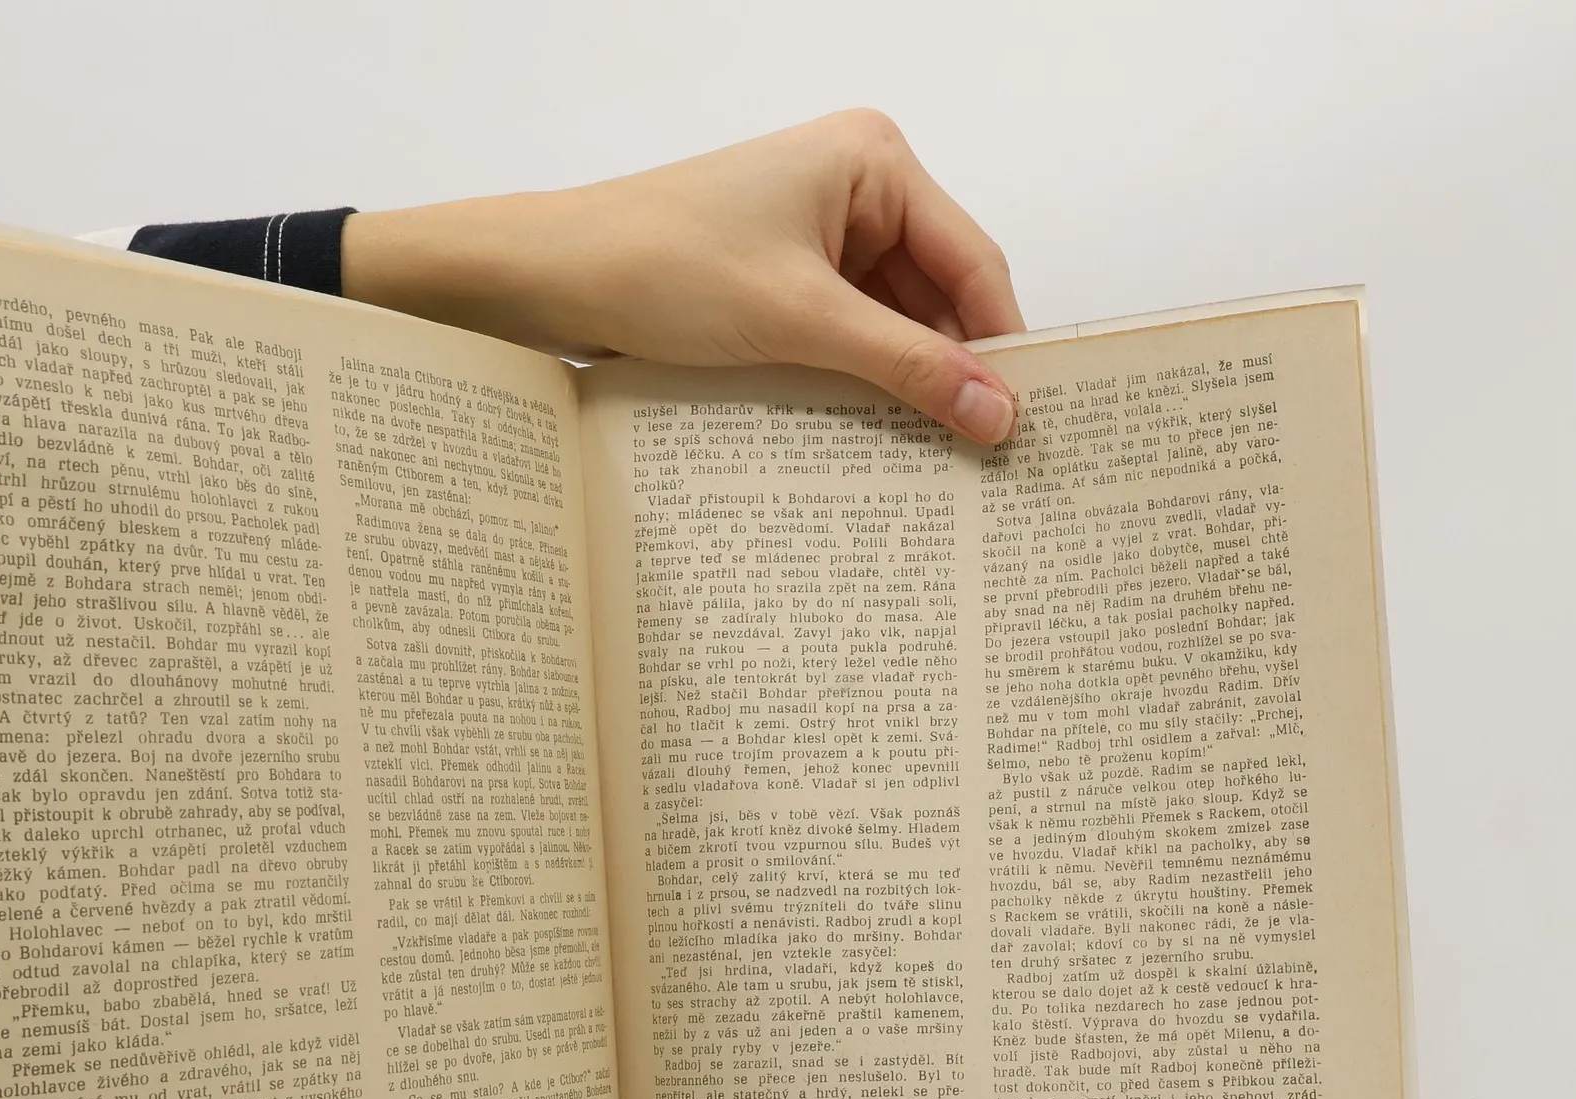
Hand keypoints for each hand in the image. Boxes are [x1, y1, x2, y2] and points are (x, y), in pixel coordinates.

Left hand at [343, 110, 1024, 442]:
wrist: (550, 277)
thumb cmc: (660, 267)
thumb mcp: (800, 323)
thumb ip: (906, 368)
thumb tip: (998, 414)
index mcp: (874, 160)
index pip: (974, 260)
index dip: (1001, 344)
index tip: (1025, 422)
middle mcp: (855, 185)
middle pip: (938, 294)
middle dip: (953, 368)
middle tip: (986, 457)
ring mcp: (816, 232)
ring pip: (893, 322)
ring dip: (904, 383)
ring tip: (933, 460)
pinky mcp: (781, 277)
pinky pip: (846, 334)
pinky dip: (859, 381)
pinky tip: (872, 435)